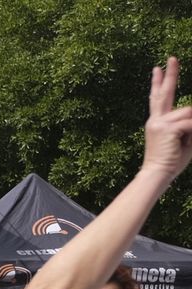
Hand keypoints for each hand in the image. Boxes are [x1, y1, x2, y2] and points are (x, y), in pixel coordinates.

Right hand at [143, 57, 191, 181]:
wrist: (157, 174)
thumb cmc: (171, 161)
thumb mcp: (183, 138)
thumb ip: (188, 123)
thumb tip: (191, 111)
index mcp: (157, 122)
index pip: (157, 98)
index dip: (158, 82)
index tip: (157, 68)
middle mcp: (155, 119)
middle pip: (164, 92)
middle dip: (171, 74)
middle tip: (173, 58)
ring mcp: (159, 122)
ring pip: (188, 112)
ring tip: (185, 143)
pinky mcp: (166, 127)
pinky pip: (189, 122)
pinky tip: (185, 144)